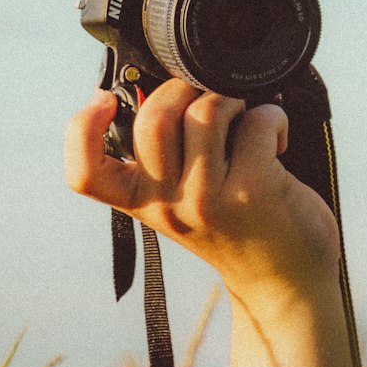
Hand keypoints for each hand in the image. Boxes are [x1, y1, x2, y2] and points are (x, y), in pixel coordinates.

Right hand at [64, 78, 340, 316]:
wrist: (284, 281)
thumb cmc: (234, 226)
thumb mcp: (181, 201)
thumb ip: (162, 157)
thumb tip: (155, 85)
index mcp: (140, 202)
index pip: (85, 173)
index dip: (81, 128)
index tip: (105, 101)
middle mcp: (168, 205)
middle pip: (153, 119)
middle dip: (182, 86)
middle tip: (204, 97)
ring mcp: (209, 199)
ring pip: (205, 111)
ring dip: (230, 98)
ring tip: (243, 116)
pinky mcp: (254, 190)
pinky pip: (256, 121)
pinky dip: (271, 115)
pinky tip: (274, 137)